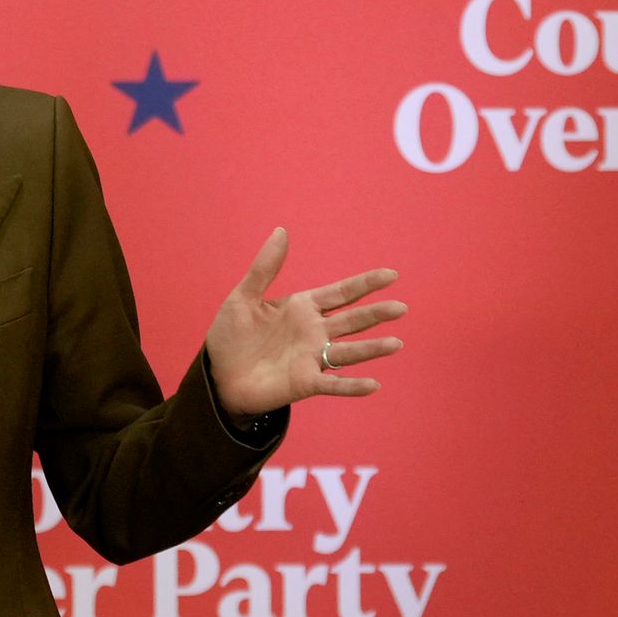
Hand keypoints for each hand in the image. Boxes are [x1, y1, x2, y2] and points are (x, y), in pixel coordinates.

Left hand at [203, 229, 404, 415]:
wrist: (217, 375)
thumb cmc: (231, 335)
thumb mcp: (244, 297)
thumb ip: (265, 267)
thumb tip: (281, 230)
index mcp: (303, 308)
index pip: (341, 293)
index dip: (365, 284)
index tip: (391, 275)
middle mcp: (314, 332)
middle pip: (352, 321)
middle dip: (376, 314)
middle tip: (400, 308)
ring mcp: (312, 358)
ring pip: (348, 352)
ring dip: (371, 349)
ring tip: (395, 344)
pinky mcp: (305, 383)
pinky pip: (333, 384)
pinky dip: (352, 386)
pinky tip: (373, 384)